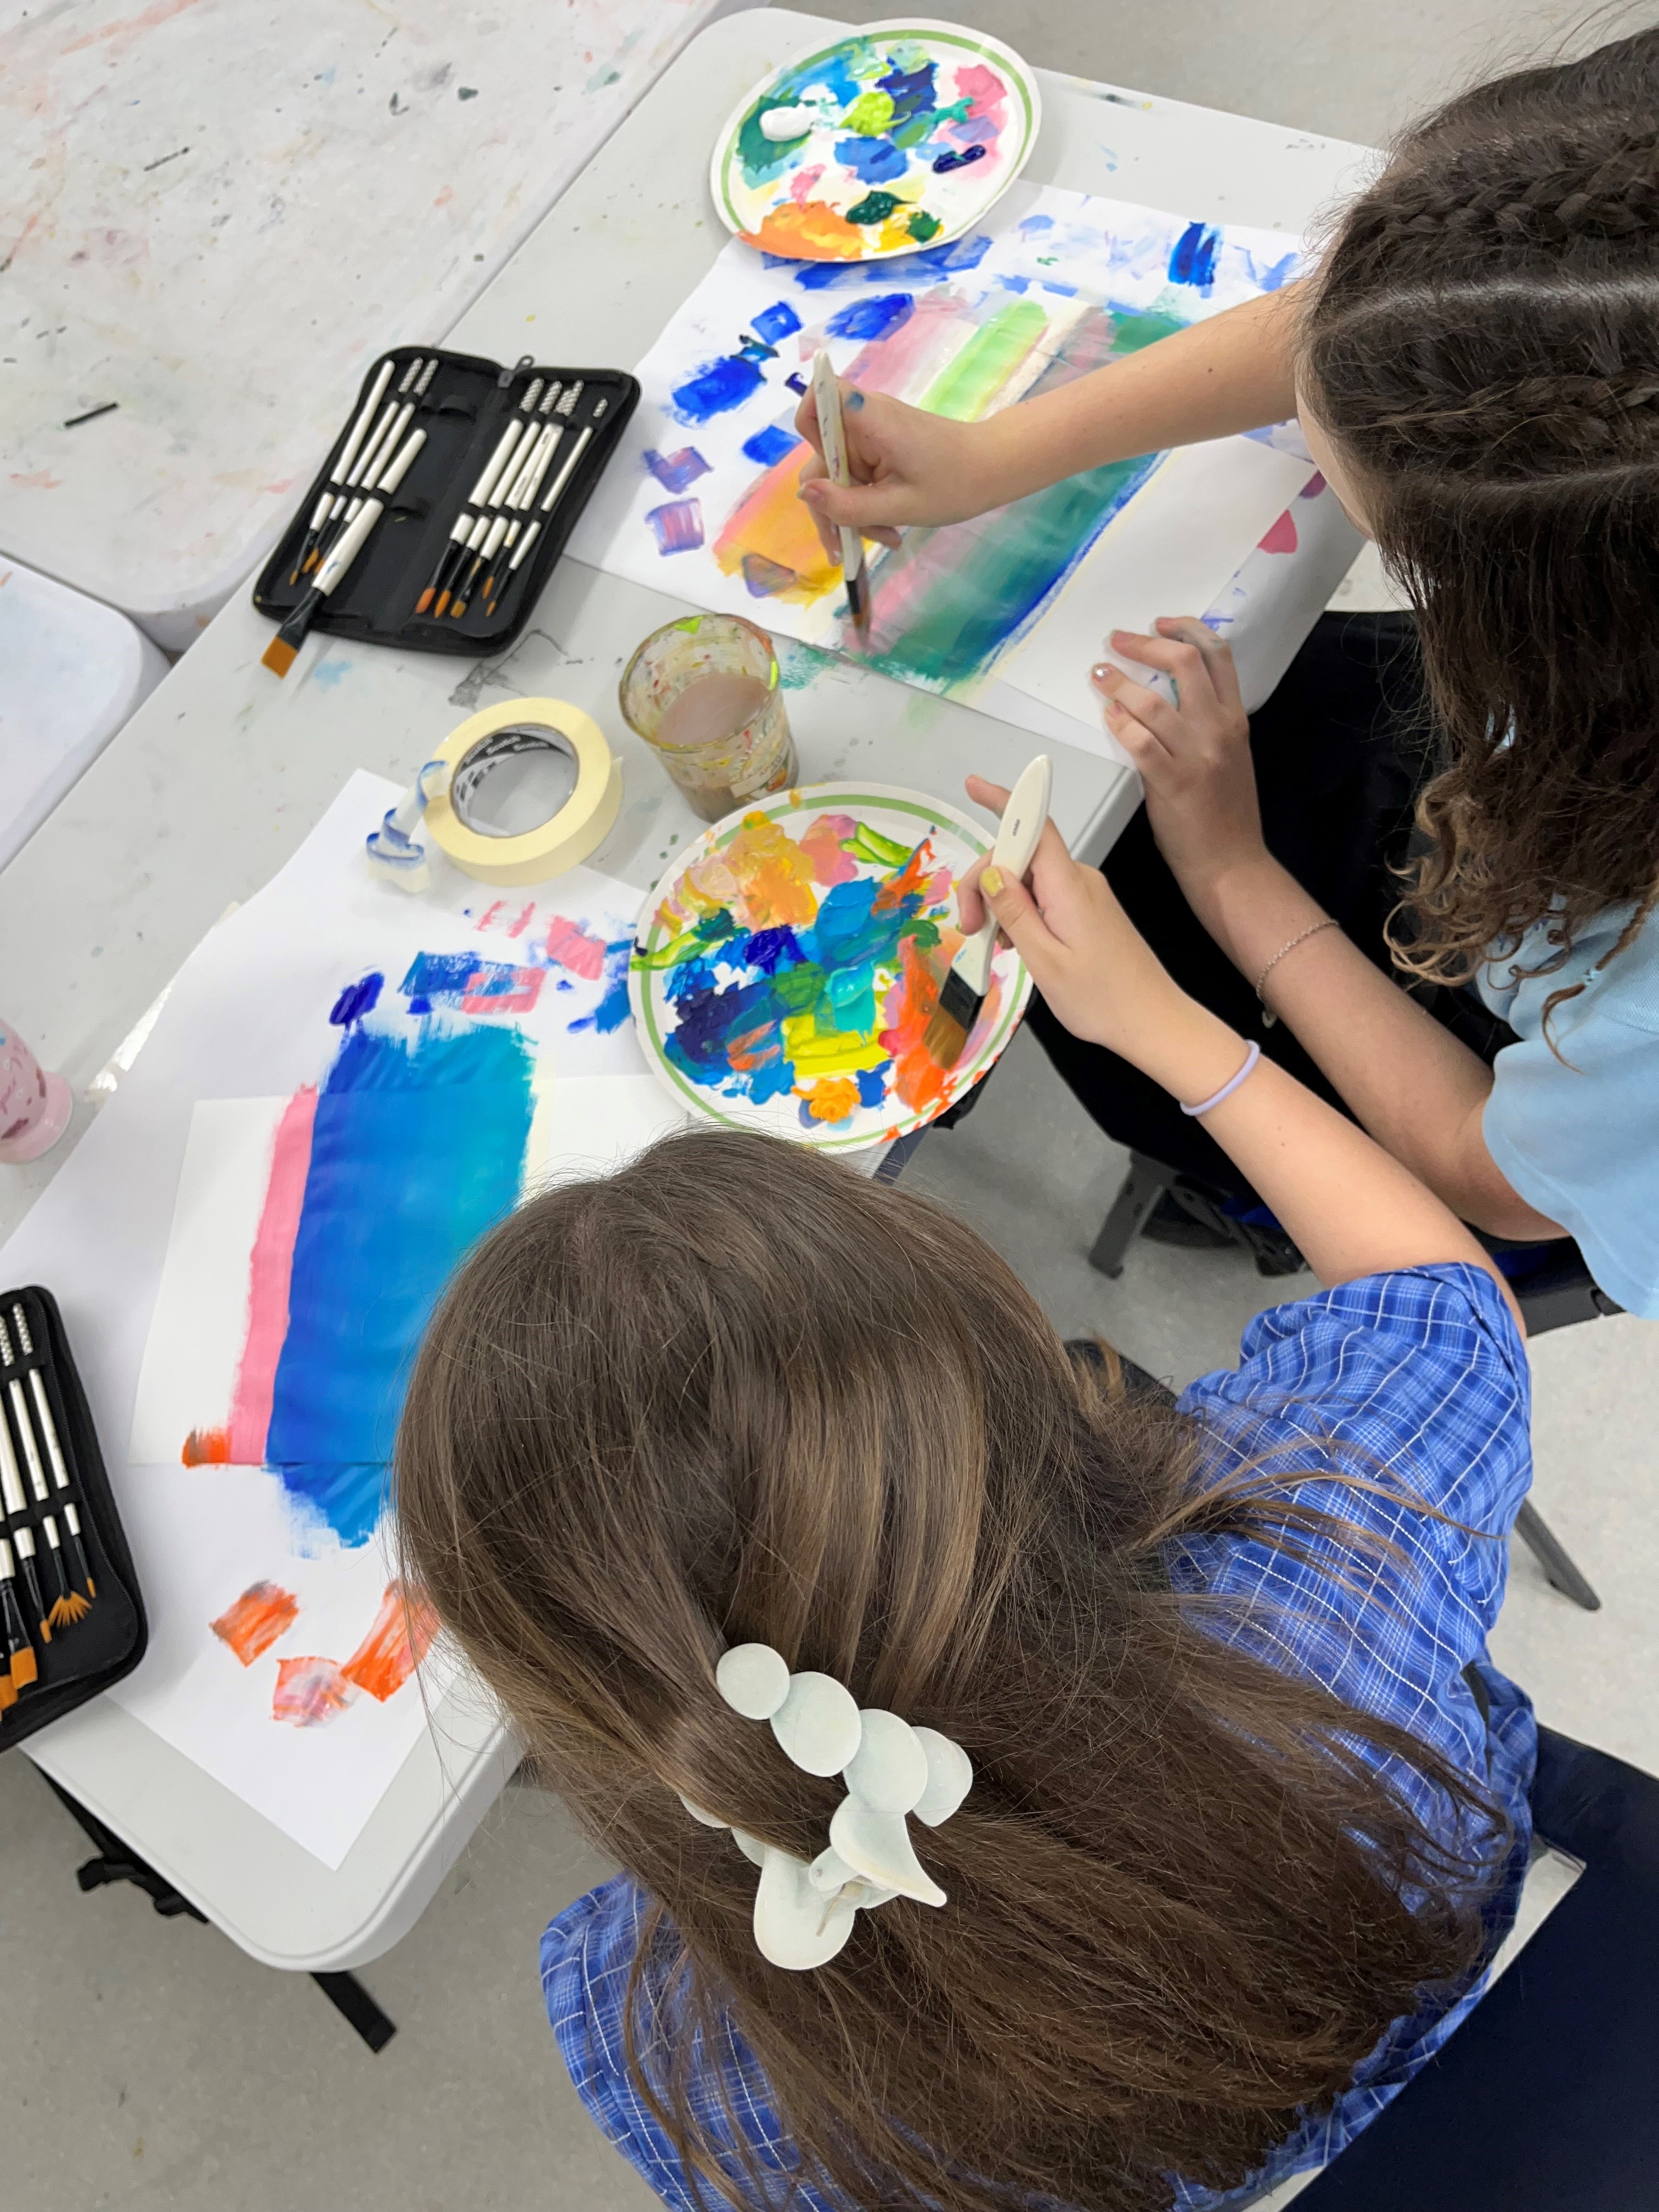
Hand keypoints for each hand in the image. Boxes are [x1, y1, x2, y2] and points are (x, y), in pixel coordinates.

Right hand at [793, 382, 1009, 559]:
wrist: (992, 469)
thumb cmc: (955, 483)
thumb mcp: (900, 506)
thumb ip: (849, 504)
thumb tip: (804, 494)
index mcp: (870, 419)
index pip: (819, 397)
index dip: (810, 430)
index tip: (827, 475)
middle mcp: (863, 419)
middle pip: (821, 455)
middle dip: (830, 503)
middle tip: (845, 547)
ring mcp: (868, 434)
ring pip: (835, 474)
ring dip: (850, 512)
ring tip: (884, 538)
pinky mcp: (876, 449)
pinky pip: (854, 477)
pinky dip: (863, 505)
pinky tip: (886, 529)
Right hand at [956, 775, 1194, 1066]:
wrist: (1153, 1022)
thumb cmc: (1103, 999)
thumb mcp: (1045, 960)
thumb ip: (1014, 913)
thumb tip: (991, 873)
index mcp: (1068, 886)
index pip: (1034, 825)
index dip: (1003, 800)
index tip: (973, 787)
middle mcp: (1079, 880)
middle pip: (1019, 856)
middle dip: (985, 884)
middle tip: (970, 929)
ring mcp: (1086, 894)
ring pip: (1028, 879)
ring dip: (1002, 904)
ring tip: (997, 946)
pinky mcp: (1089, 910)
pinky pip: (1045, 897)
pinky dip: (1022, 913)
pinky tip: (1018, 945)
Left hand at [1090, 619, 1269, 909]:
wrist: (1231, 863)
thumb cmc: (1225, 814)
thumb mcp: (1228, 756)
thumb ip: (1206, 724)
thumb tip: (1171, 696)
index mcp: (1234, 720)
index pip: (1218, 655)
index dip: (1187, 630)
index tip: (1160, 623)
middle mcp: (1219, 730)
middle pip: (1185, 663)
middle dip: (1147, 645)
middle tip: (1118, 641)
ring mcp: (1197, 755)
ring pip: (1155, 702)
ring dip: (1120, 682)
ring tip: (1099, 673)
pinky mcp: (1173, 782)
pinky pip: (1141, 742)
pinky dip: (1120, 722)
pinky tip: (1108, 713)